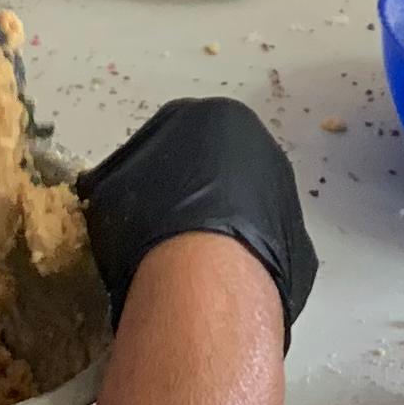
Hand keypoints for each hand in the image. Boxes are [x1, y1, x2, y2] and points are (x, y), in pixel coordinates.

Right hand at [81, 97, 317, 335]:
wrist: (204, 280)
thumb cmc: (150, 221)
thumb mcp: (108, 193)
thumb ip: (112, 180)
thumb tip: (102, 187)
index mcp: (216, 118)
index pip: (175, 135)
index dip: (147, 172)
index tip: (134, 205)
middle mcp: (262, 147)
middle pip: (218, 171)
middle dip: (192, 197)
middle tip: (161, 233)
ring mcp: (287, 197)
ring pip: (245, 211)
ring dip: (221, 230)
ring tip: (188, 266)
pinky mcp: (301, 246)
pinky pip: (264, 250)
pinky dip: (242, 264)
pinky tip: (215, 287)